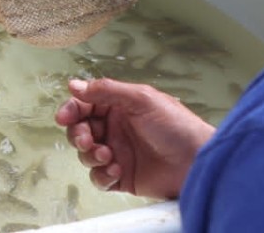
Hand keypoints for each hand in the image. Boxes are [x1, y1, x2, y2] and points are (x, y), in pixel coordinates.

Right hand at [55, 78, 214, 198]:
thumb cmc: (178, 127)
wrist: (199, 163)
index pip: (84, 106)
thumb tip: (74, 85)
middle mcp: (115, 130)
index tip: (64, 117)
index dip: (71, 110)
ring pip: (86, 155)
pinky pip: (99, 178)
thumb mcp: (142, 99)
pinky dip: (101, 175)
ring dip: (90, 155)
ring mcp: (118, 154)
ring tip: (108, 155)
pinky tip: (116, 170)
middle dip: (79, 135)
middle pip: (80, 130)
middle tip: (88, 140)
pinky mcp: (123, 177)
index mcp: (118, 107)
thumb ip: (106, 90)